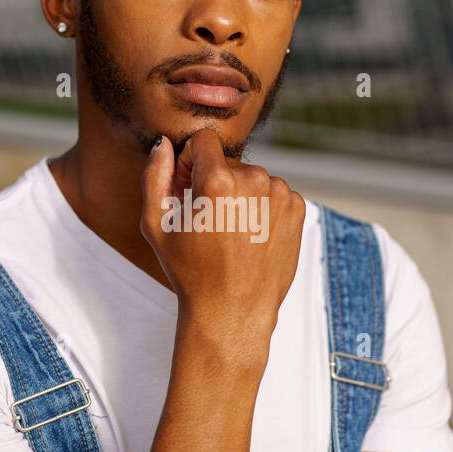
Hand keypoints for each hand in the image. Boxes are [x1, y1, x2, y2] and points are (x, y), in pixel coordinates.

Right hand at [140, 128, 305, 355]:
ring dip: (240, 195)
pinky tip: (251, 236)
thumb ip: (155, 176)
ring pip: (252, 178)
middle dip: (215, 180)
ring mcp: (280, 194)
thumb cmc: (191, 272)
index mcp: (218, 180)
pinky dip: (261, 207)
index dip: (190, 162)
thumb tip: (163, 145)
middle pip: (228, 161)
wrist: (234, 311)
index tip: (188, 188)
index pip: (203, 140)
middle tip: (208, 220)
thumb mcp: (156, 225)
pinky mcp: (297, 208)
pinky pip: (273, 193)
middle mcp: (254, 180)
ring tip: (231, 233)